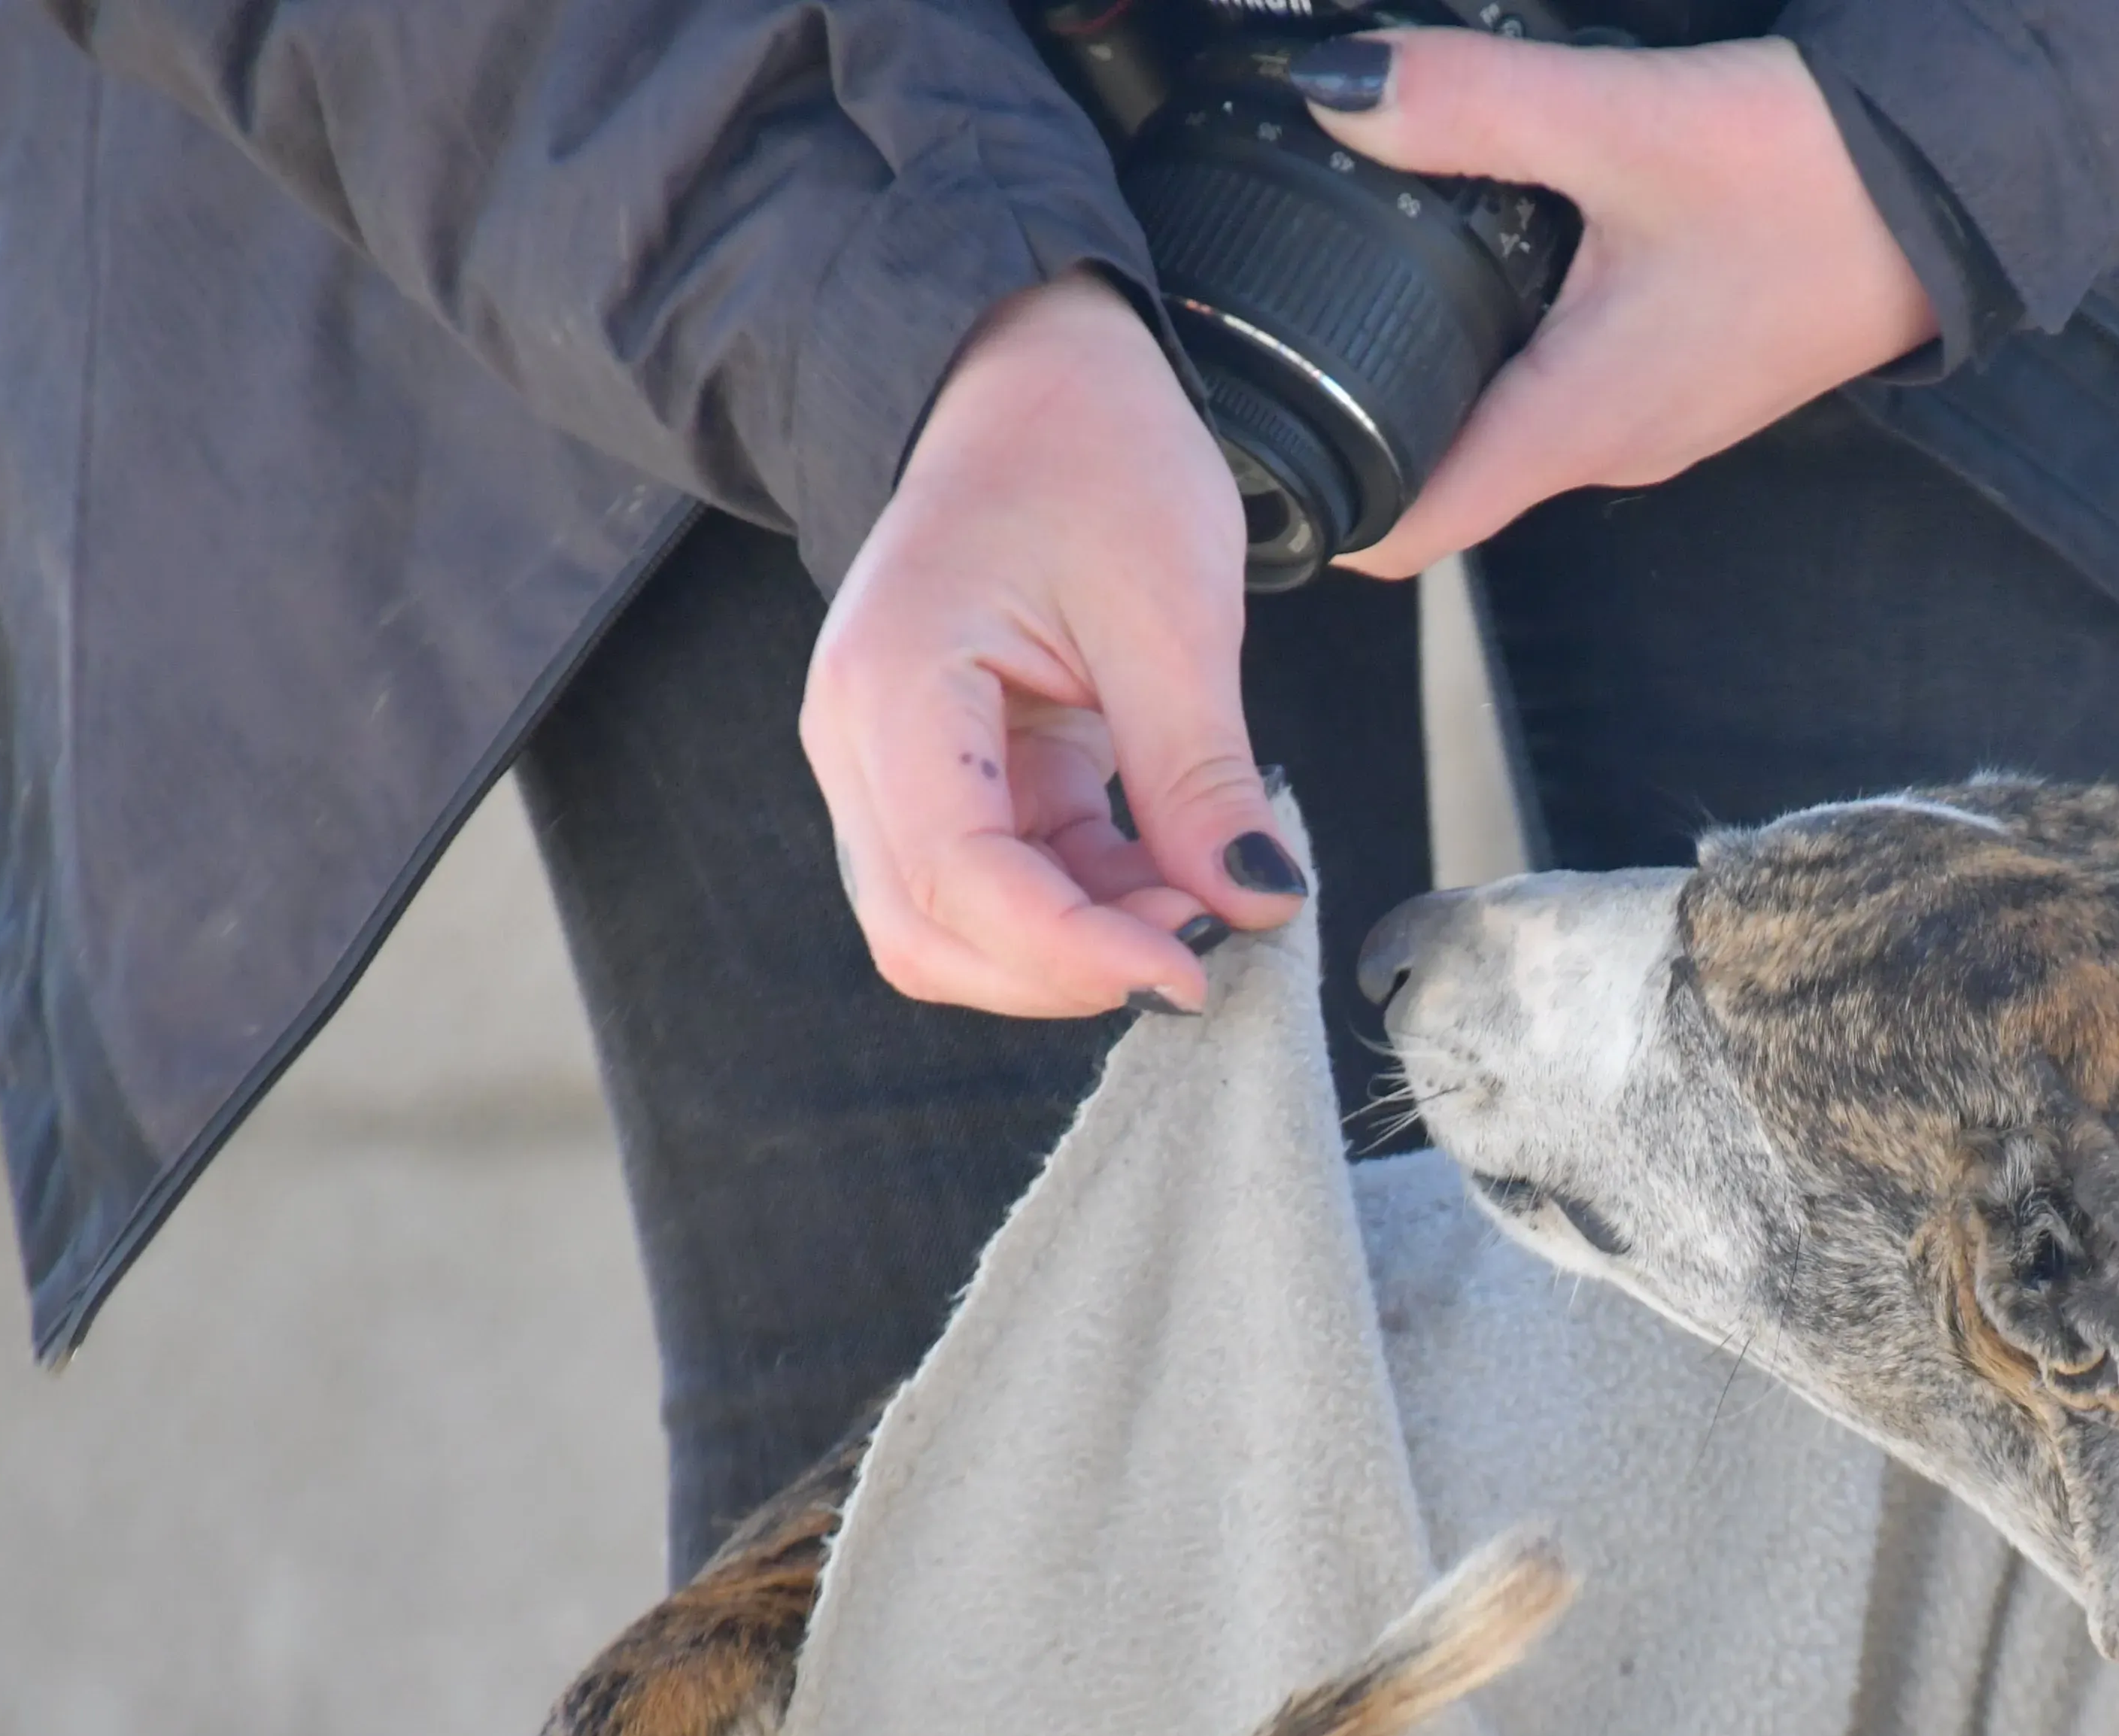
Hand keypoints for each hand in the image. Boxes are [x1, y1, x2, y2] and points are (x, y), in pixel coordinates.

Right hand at [800, 273, 1306, 1018]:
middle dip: (1066, 971)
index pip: (959, 878)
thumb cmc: (1093, 456)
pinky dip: (1084, 907)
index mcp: (894, 684)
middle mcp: (861, 739)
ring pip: (958, 927)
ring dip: (1077, 946)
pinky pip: (1000, 885)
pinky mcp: (946, 777)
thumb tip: (1257, 903)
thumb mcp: (1173, 613)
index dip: (1075, 953)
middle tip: (1202, 949)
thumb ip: (1201, 776)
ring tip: (1198, 901)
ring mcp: (893, 764)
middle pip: (931, 934)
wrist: (1038, 381)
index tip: (1196, 968)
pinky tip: (1170, 878)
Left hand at [1301, 32, 1937, 579]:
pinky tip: (1497, 250)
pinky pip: (1567, 376)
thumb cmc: (1820, 183)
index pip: (1411, 531)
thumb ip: (1468, 105)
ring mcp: (1656, 415)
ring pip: (1505, 421)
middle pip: (1445, 475)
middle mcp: (1614, 446)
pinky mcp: (1687, 369)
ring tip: (1365, 283)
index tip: (1242, 454)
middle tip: (1270, 336)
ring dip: (1439, 375)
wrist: (1965, 191)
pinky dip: (1512, 335)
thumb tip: (1333, 89)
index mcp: (1581, 425)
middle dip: (1358, 423)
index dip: (1318, 510)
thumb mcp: (1625, 124)